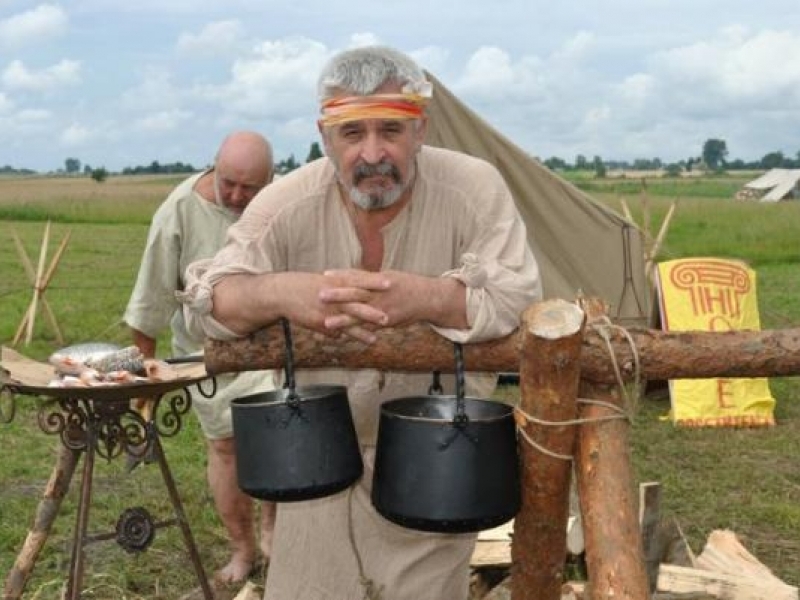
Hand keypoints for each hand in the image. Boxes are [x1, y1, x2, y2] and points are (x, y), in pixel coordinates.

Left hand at [319, 269, 466, 336]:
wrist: (428, 299)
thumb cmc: (407, 286)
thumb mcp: (389, 276)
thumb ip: (370, 279)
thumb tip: (353, 275)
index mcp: (379, 279)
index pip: (357, 275)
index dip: (341, 274)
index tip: (325, 273)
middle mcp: (381, 292)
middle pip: (356, 292)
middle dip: (337, 294)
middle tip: (319, 294)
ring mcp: (384, 308)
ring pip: (360, 313)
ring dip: (343, 319)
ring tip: (326, 323)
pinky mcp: (387, 321)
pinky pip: (370, 328)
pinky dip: (357, 333)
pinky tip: (344, 337)